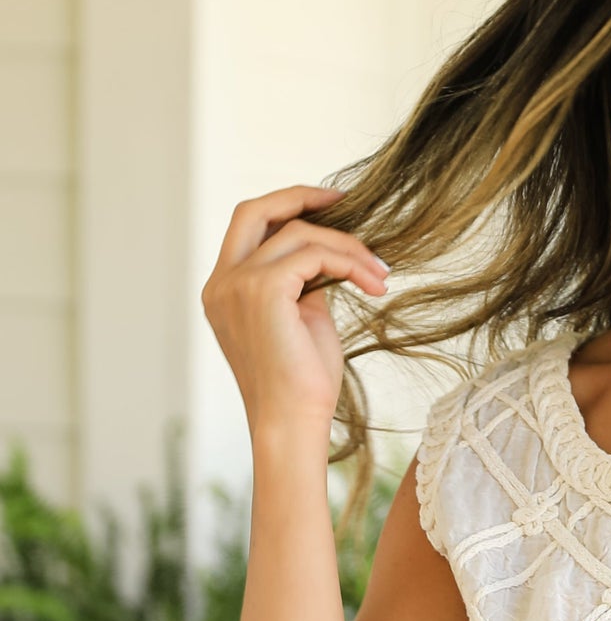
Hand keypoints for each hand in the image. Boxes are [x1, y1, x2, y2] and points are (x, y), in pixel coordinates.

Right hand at [201, 185, 388, 445]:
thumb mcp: (302, 320)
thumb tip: (330, 255)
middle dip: (301, 197)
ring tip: (380, 273)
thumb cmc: (301, 385)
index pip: (250, 228)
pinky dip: (349, 262)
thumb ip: (303, 283)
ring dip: (348, 247)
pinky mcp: (262, 290)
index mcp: (224, 290)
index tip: (331, 208)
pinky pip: (313, 254)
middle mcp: (221, 283)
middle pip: (255, 210)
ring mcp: (236, 284)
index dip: (287, 209)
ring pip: (298, 233)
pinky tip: (374, 284)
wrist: (292, 424)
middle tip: (346, 201)